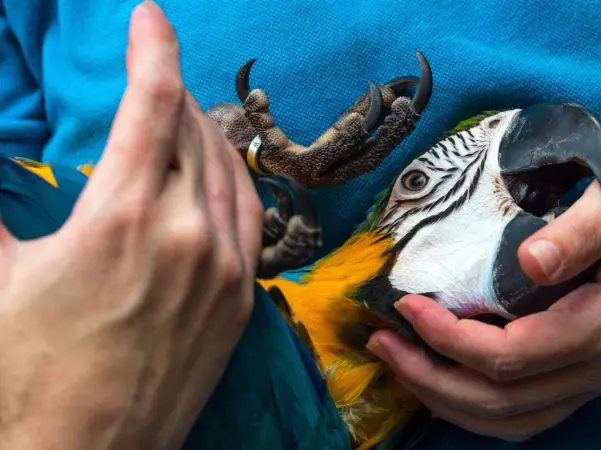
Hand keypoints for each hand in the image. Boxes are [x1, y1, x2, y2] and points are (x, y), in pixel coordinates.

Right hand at [0, 2, 261, 448]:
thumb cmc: (25, 372)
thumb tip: (1, 165)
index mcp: (121, 217)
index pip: (152, 102)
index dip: (152, 47)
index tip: (149, 16)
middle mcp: (187, 234)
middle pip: (194, 131)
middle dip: (172, 92)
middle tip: (152, 78)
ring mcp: (225, 269)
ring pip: (230, 171)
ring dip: (207, 133)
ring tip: (182, 120)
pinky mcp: (242, 301)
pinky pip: (251, 218)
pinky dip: (234, 182)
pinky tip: (218, 174)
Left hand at [368, 148, 600, 440]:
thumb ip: (580, 231)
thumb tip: (529, 263)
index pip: (510, 357)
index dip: (448, 339)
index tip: (406, 305)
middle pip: (502, 402)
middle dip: (431, 377)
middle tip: (382, 341)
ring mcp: (598, 373)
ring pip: (513, 419)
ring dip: (448, 398)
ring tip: (400, 361)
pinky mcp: (589, 366)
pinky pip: (526, 408)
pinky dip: (477, 402)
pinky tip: (444, 373)